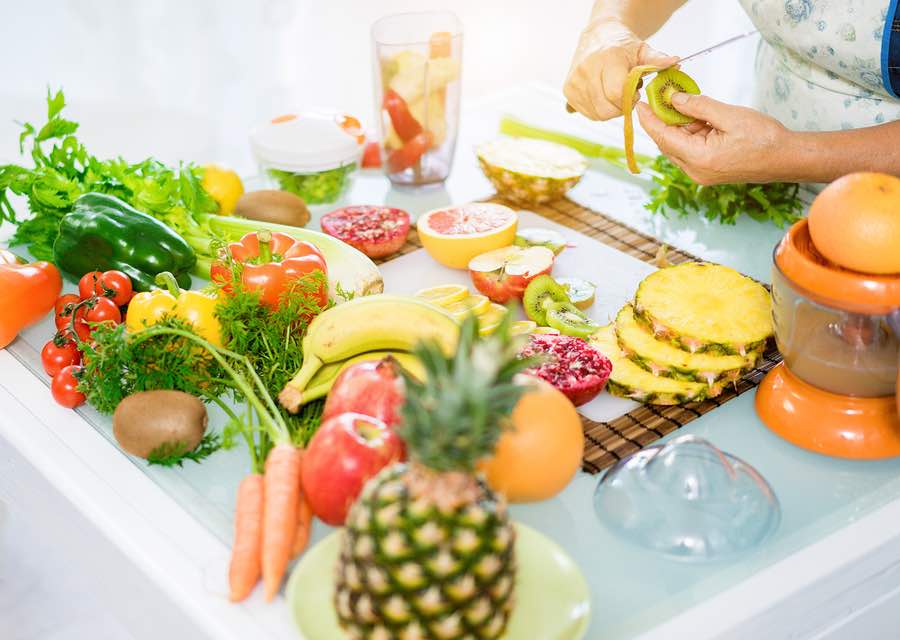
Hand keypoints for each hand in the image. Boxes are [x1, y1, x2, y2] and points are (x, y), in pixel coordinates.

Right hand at [564, 19, 676, 120]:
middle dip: (620, 108)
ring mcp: (574, 82)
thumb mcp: (643, 50)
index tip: (636, 92)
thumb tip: (675, 63)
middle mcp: (586, 70)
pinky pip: (587, 113)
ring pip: (596, 114)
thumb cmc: (622, 45)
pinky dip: (598, 110)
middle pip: (606, 109)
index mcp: (606, 58)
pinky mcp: (567, 91)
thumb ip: (657, 60)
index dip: (630, 99)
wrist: (598, 36)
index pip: (617, 93)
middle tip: (627, 95)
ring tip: (614, 93)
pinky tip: (603, 96)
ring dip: (610, 110)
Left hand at [636, 92, 790, 183]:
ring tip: (676, 101)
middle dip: (661, 119)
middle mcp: (695, 171)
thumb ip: (698, 107)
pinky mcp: (708, 171)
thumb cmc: (764, 138)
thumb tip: (674, 98)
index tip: (639, 103)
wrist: (786, 158)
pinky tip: (692, 116)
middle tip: (657, 96)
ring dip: (676, 125)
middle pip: (667, 143)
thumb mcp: (729, 115)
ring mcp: (701, 173)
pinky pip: (689, 150)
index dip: (649, 120)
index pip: (663, 137)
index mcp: (699, 159)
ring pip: (678, 145)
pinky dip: (688, 133)